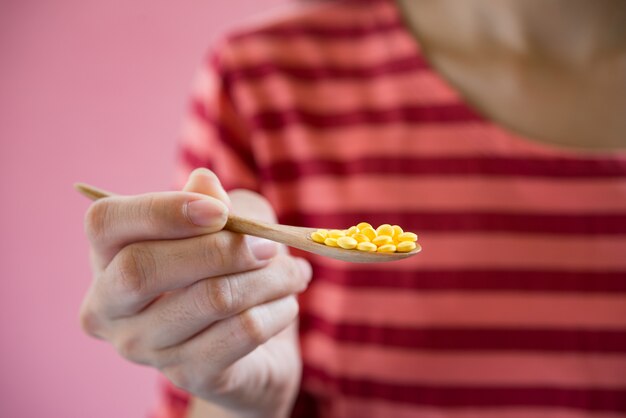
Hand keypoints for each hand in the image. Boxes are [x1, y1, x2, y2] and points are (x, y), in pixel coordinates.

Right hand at [79, 169, 310, 416]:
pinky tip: (287, 304)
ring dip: (270, 277)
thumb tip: (206, 186)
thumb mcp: (224, 225)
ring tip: (293, 272)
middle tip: (271, 244)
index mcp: (108, 259)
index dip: (163, 210)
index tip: (220, 211)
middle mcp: (111, 309)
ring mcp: (146, 349)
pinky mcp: (190, 377)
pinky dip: (279, 309)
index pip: (106, 223)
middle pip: (145, 267)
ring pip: (212, 298)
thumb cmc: (228, 272)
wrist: (251, 350)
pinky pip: (244, 331)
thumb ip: (212, 202)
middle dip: (221, 248)